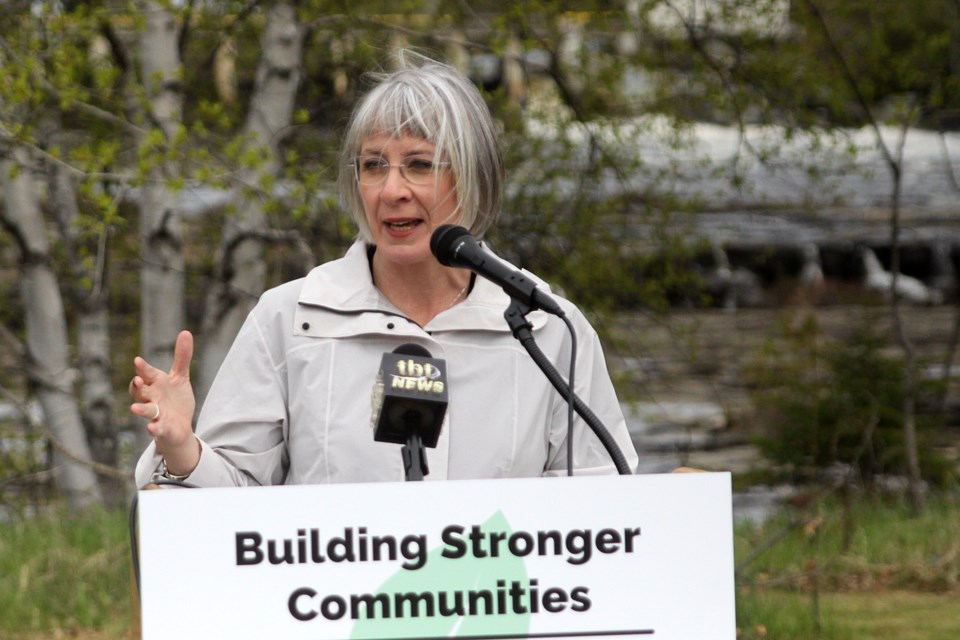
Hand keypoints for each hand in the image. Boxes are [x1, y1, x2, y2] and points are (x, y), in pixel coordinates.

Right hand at [129, 330, 198, 474]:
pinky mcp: (162, 428)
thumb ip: (181, 358)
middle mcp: (152, 398)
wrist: (179, 427)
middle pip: (141, 391)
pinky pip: (156, 429)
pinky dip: (154, 429)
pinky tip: (152, 429)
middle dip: (137, 387)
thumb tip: (185, 332)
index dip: (142, 368)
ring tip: (134, 409)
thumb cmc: (175, 400)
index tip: (138, 361)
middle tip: (137, 381)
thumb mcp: (180, 377)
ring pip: (146, 411)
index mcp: (156, 384)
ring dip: (141, 409)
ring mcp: (156, 414)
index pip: (147, 374)